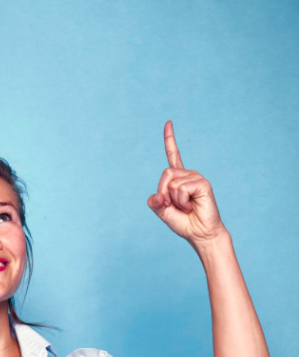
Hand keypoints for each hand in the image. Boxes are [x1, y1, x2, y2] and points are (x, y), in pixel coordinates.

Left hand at [147, 121, 227, 245]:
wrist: (199, 233)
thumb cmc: (183, 222)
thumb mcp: (162, 211)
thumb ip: (154, 202)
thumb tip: (157, 195)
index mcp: (178, 179)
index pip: (173, 155)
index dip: (170, 140)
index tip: (168, 123)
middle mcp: (187, 175)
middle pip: (165, 174)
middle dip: (163, 192)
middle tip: (174, 205)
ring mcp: (196, 177)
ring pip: (172, 183)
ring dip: (175, 200)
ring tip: (186, 207)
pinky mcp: (203, 183)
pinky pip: (181, 188)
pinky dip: (182, 201)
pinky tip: (192, 206)